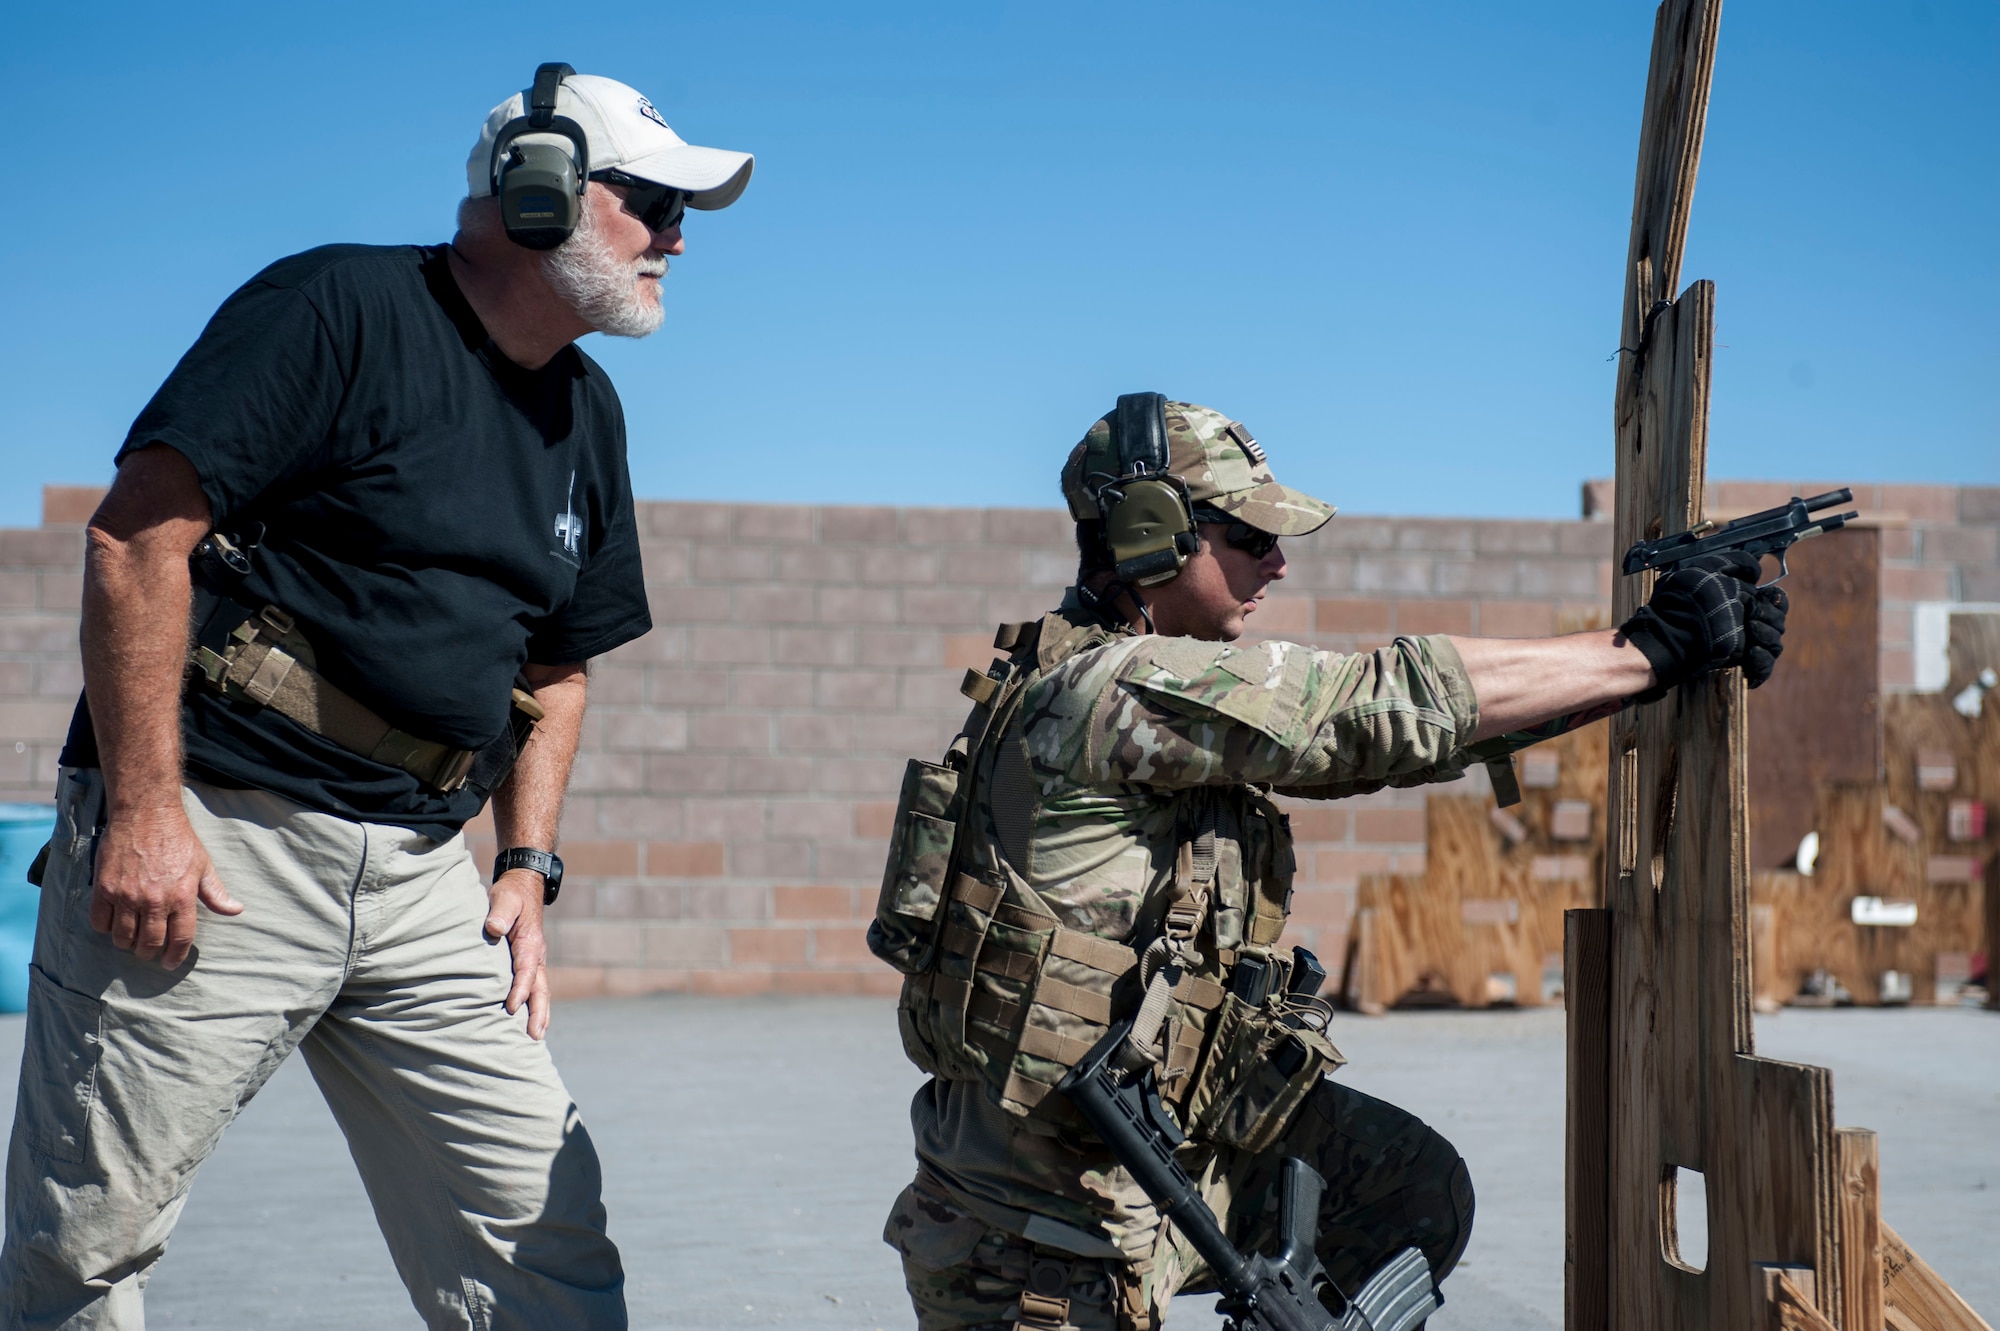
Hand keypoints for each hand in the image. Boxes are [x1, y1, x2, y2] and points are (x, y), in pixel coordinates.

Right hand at [89, 807, 243, 968]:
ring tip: (131, 940)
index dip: (175, 957)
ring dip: (126, 944)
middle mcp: (155, 900)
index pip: (179, 939)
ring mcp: (127, 895)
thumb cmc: (178, 839)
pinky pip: (100, 921)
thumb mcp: (203, 865)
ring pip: (123, 937)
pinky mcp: (105, 888)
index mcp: (182, 896)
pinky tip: (113, 924)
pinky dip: (105, 928)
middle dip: (149, 953)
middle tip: (148, 951)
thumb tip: (235, 910)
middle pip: (149, 943)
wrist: (146, 814)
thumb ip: (216, 893)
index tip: (171, 963)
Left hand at [485, 869, 551, 1039]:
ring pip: (541, 991)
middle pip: (541, 989)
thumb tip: (494, 929)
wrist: (525, 887)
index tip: (511, 1008)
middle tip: (535, 1036)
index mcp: (529, 943)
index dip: (519, 990)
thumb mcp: (504, 898)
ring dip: (540, 1013)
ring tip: (537, 1036)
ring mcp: (535, 960)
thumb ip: (500, 913)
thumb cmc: (511, 894)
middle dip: (539, 1013)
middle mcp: (536, 955)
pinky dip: (535, 1005)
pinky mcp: (530, 962)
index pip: (526, 971)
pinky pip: (536, 987)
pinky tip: (530, 1019)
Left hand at [1621, 551, 1788, 695]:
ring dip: (1768, 636)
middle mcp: (1747, 622)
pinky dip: (1763, 662)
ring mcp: (1745, 644)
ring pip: (1775, 645)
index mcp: (1744, 602)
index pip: (1776, 601)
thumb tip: (1757, 571)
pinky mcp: (1739, 663)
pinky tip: (1752, 653)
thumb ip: (1735, 562)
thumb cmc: (1686, 596)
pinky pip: (1764, 667)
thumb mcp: (1707, 568)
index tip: (1766, 596)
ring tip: (1751, 629)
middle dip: (1771, 617)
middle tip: (1752, 616)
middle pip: (1778, 622)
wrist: (1671, 627)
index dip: (1776, 599)